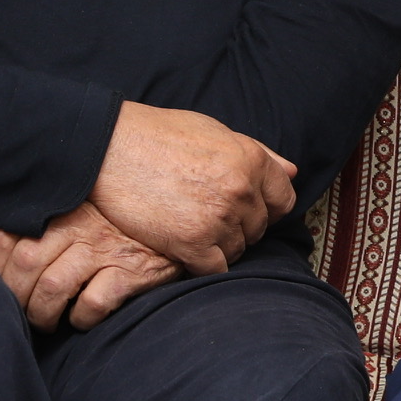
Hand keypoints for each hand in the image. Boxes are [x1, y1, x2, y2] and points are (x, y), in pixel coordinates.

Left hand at [0, 204, 180, 331]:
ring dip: (43, 313)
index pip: (2, 235)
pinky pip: (93, 303)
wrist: (177, 225)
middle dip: (15, 296)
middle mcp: (80, 225)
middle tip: (21, 310)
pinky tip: (82, 319)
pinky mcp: (131, 273)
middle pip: (24, 262)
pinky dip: (82, 319)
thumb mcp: (78, 214)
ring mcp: (106, 249)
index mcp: (58, 209)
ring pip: (53, 286)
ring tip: (47, 321)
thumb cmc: (117, 227)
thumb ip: (41, 225)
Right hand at [89, 101, 296, 272]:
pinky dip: (201, 264)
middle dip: (238, 227)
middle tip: (206, 219)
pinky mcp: (192, 243)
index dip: (267, 208)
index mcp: (251, 161)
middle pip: (258, 228)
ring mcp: (219, 219)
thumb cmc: (158, 136)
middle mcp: (242, 190)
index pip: (284, 200)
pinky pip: (214, 269)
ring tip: (190, 230)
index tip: (246, 210)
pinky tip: (184, 250)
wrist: (108, 148)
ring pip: (237, 250)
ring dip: (218, 246)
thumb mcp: (214, 131)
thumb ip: (257, 153)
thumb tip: (292, 171)